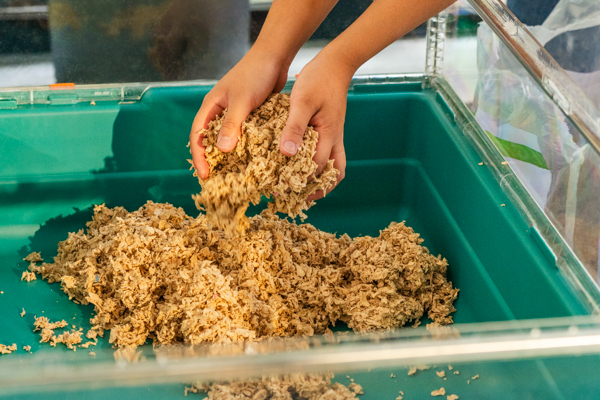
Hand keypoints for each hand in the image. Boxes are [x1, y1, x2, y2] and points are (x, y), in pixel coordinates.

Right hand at [190, 49, 288, 178]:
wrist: (275, 57)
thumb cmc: (255, 74)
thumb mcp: (242, 100)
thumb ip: (232, 124)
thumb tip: (222, 150)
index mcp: (210, 107)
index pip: (197, 137)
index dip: (199, 157)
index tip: (205, 176)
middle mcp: (220, 112)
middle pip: (211, 141)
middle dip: (213, 161)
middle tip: (219, 182)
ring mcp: (236, 114)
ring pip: (229, 140)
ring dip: (231, 157)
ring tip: (236, 177)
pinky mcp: (251, 116)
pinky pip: (245, 137)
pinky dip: (247, 149)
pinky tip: (255, 162)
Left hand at [280, 51, 354, 199]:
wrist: (335, 64)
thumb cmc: (318, 79)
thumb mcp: (301, 101)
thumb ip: (294, 128)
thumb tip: (287, 154)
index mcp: (329, 136)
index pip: (316, 168)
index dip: (298, 181)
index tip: (278, 188)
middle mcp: (335, 140)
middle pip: (332, 175)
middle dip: (313, 189)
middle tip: (292, 197)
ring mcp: (335, 137)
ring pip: (334, 168)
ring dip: (320, 181)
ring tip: (299, 189)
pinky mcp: (330, 132)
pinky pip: (328, 156)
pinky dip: (318, 166)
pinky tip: (299, 165)